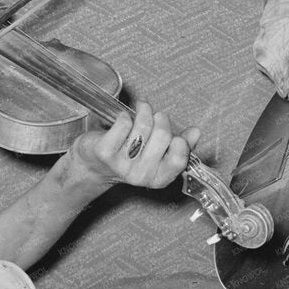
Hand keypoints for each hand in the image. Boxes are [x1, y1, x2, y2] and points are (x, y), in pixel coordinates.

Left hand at [67, 102, 196, 191]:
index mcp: (158, 177)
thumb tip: (196, 132)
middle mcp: (140, 175)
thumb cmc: (127, 154)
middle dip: (160, 119)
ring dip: (142, 112)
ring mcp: (121, 165)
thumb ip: (181, 144)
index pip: (179, 158)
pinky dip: (124, 115)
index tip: (173, 134)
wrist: (92, 163)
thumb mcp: (157, 152)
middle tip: (154, 116)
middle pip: (162, 136)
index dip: (179, 141)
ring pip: (142, 127)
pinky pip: (123, 124)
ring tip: (140, 111)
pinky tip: (122, 119)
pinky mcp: (105, 152)